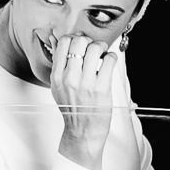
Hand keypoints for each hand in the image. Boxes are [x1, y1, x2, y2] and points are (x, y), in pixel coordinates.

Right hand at [50, 33, 122, 169]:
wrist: (82, 131)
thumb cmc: (72, 109)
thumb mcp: (58, 87)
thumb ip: (58, 65)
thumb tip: (57, 41)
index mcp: (57, 76)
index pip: (63, 43)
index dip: (74, 38)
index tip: (80, 43)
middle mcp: (70, 78)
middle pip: (79, 42)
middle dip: (88, 41)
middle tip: (93, 48)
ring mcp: (86, 83)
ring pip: (95, 48)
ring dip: (101, 47)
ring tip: (102, 54)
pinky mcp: (102, 88)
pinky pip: (109, 60)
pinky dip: (111, 57)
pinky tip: (108, 63)